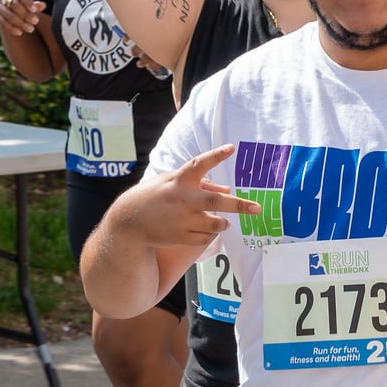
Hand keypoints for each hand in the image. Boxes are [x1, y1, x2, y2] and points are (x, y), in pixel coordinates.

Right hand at [0, 0, 46, 36]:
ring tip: (31, 29)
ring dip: (20, 23)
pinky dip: (11, 28)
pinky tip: (20, 32)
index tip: (35, 11)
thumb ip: (36, 6)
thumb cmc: (25, 6)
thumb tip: (43, 5)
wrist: (12, 12)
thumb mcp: (31, 5)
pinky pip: (1, 22)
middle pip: (14, 4)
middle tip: (35, 22)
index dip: (28, 2)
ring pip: (8, 14)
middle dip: (26, 14)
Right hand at [117, 146, 260, 250]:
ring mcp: (181, 220)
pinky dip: (209, 233)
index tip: (231, 148)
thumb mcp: (171, 183)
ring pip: (215, 223)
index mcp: (178, 181)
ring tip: (224, 221)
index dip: (216, 156)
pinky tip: (201, 229)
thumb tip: (227, 189)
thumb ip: (200, 183)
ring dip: (223, 222)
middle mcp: (182, 199)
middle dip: (239, 205)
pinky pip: (206, 237)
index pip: (199, 164)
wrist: (129, 223)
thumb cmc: (154, 197)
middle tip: (257, 208)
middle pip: (215, 201)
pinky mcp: (181, 237)